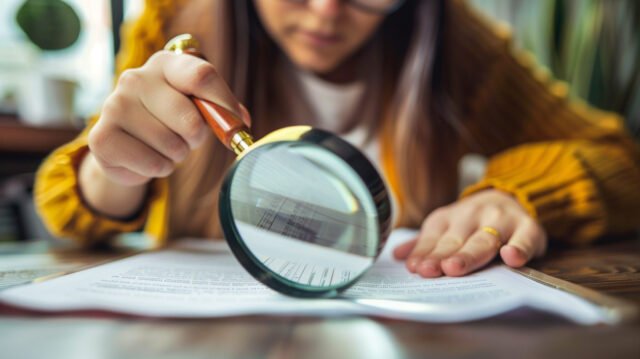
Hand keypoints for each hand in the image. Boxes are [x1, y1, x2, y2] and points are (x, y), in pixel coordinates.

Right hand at [87, 50, 249, 186]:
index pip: (201, 75)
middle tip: (189, 138)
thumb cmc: (170, 120)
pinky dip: (158, 169)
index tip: (235, 125)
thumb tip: (241, 122)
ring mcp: (114, 105)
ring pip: (171, 145)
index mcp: (165, 64)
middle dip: (198, 137)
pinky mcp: (102, 137)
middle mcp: (136, 78)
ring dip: (177, 155)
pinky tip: (147, 157)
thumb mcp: (198, 107)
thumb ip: (222, 110)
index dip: (224, 104)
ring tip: (164, 146)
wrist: (128, 144)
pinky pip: (152, 165)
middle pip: (190, 117)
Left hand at [393, 189, 546, 276]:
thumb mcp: (445, 227)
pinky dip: (519, 247)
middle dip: (441, 256)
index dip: (423, 253)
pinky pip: (525, 238)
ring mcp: (501, 220)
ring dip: (469, 255)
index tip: (415, 268)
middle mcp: (473, 216)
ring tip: (454, 267)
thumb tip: (397, 257)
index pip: (433, 238)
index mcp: (449, 217)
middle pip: (456, 241)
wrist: (509, 196)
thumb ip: (424, 243)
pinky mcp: (527, 228)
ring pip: (484, 241)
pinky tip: (511, 257)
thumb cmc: (472, 222)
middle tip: (430, 270)